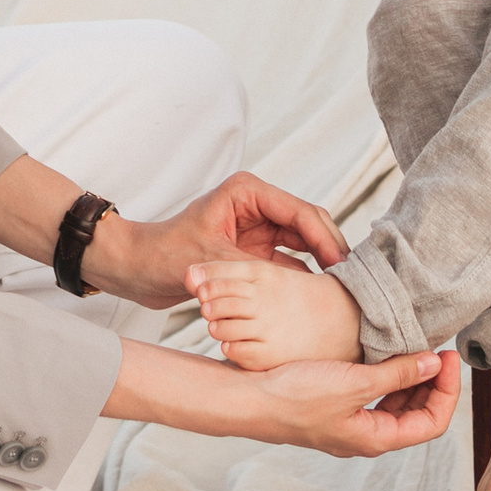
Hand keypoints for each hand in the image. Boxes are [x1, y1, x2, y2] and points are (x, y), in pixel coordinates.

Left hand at [91, 167, 345, 308]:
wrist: (134, 270)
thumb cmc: (164, 256)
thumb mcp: (213, 262)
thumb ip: (255, 270)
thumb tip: (297, 285)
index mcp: (249, 192)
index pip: (300, 212)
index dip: (326, 239)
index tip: (344, 267)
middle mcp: (258, 205)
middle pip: (308, 224)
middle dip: (331, 250)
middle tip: (355, 282)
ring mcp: (258, 228)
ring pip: (304, 243)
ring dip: (322, 264)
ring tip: (346, 292)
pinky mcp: (255, 251)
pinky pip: (289, 261)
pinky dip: (305, 276)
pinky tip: (322, 297)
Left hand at [191, 249, 361, 368]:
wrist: (350, 324)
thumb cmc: (305, 297)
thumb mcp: (273, 275)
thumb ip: (231, 272)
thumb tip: (189, 276)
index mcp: (267, 274)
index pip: (219, 274)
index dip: (204, 280)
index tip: (199, 285)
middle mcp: (266, 299)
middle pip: (213, 299)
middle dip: (208, 303)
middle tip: (210, 307)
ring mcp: (268, 328)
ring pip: (218, 326)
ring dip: (215, 325)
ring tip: (223, 324)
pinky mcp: (270, 355)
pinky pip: (233, 351)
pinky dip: (228, 346)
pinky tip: (236, 342)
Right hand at [257, 348, 463, 459]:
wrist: (248, 399)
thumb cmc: (296, 397)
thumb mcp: (354, 383)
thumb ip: (396, 374)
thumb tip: (433, 363)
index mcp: (376, 439)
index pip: (432, 422)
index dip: (447, 391)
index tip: (448, 357)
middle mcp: (366, 437)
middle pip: (417, 414)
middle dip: (433, 384)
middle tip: (438, 349)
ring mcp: (350, 424)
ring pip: (395, 405)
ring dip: (411, 379)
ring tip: (417, 349)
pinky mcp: (335, 408)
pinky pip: (373, 396)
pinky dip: (388, 377)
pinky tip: (385, 354)